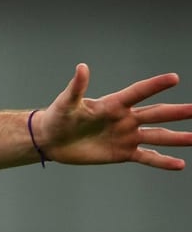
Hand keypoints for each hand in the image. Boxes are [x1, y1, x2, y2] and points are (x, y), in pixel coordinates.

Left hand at [37, 63, 191, 168]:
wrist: (52, 140)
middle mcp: (125, 119)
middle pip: (156, 114)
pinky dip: (162, 161)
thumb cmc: (58, 117)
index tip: (174, 78)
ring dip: (178, 138)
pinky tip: (180, 164)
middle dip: (177, 112)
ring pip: (158, 136)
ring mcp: (126, 136)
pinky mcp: (122, 153)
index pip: (138, 92)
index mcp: (113, 104)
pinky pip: (147, 157)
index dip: (155, 86)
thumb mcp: (67, 102)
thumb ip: (77, 87)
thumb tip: (82, 67)